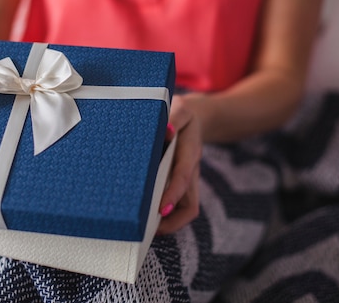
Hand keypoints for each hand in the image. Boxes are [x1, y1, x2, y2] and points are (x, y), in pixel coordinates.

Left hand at [157, 94, 202, 234]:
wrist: (195, 118)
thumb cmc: (181, 114)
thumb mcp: (179, 109)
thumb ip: (173, 117)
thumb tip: (166, 131)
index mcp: (190, 153)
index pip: (183, 177)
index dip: (173, 194)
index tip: (160, 209)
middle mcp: (191, 172)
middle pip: (188, 205)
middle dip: (170, 221)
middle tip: (145, 229)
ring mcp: (188, 181)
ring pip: (185, 210)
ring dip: (168, 223)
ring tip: (143, 230)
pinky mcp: (182, 185)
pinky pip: (179, 207)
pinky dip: (166, 216)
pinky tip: (145, 217)